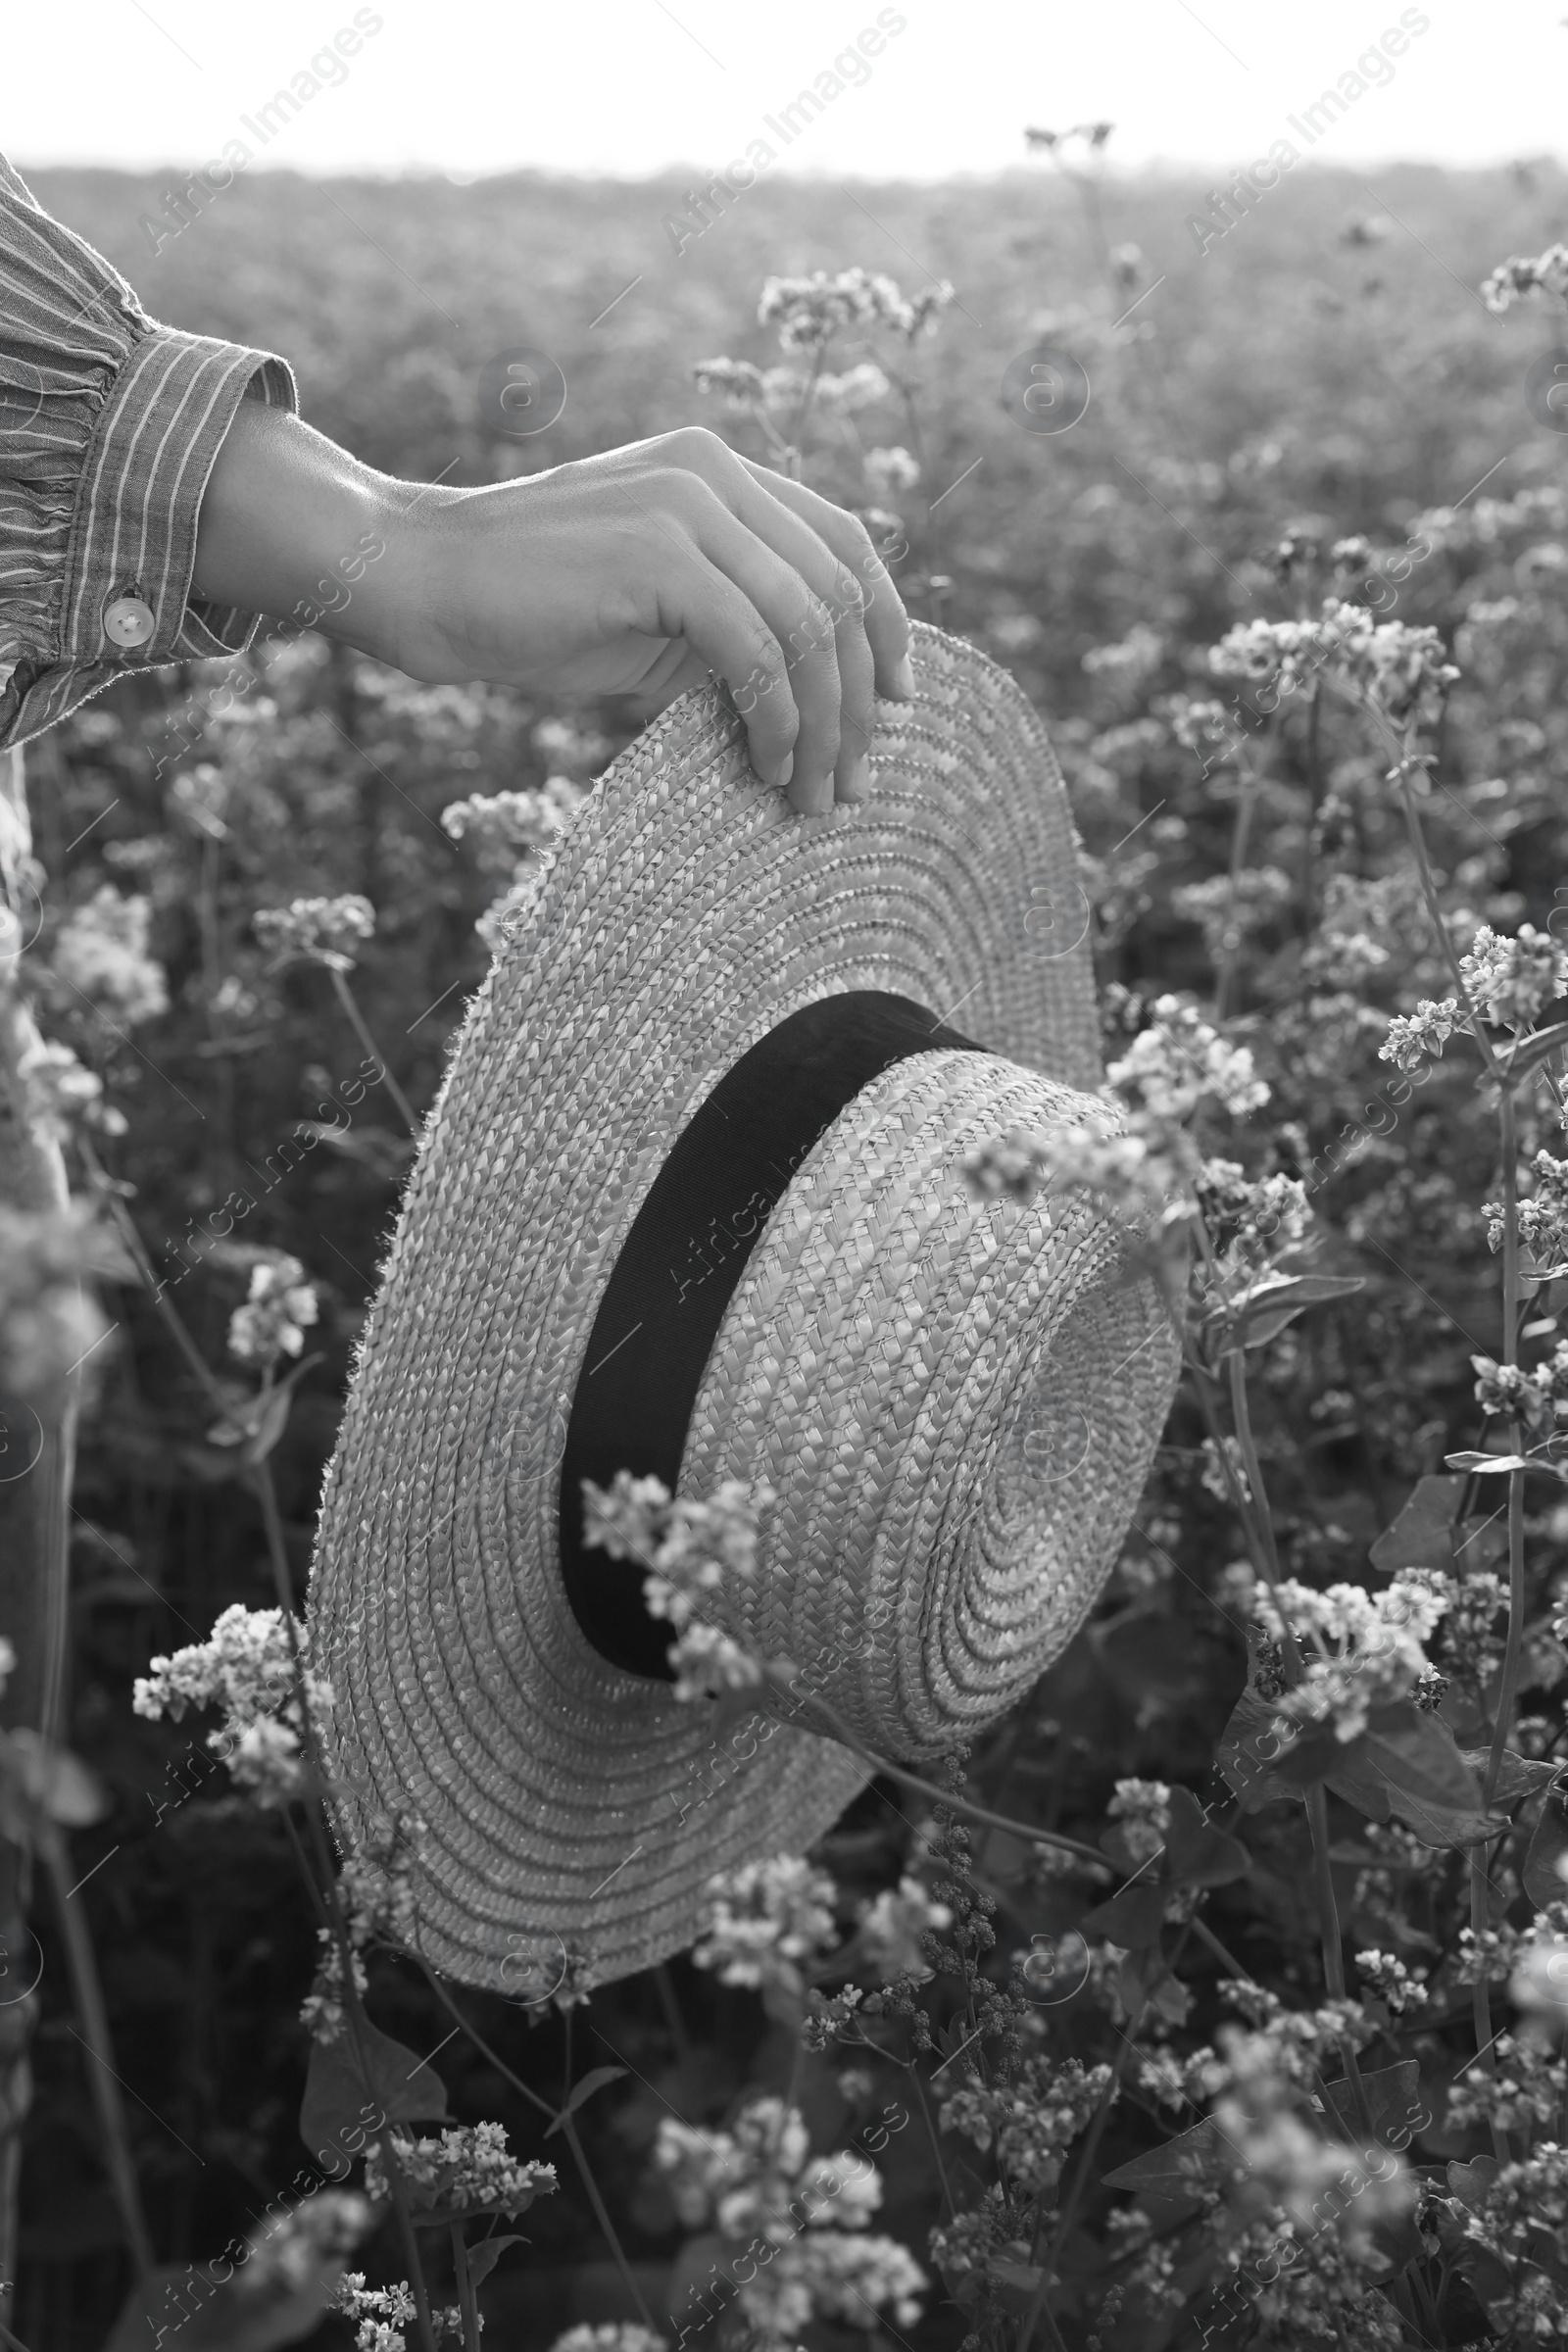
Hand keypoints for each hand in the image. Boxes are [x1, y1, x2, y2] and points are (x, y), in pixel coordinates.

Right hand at [193, 407, 912, 814]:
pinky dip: (777, 719)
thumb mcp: (654, 612)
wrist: (419, 581)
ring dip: (825, 724)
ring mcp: (688, 504)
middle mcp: (715, 472)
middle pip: (841, 589)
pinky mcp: (658, 555)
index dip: (889, 627)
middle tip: (855, 780)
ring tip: (813, 795)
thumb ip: (732, 627)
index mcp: (720, 472)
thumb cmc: (528, 610)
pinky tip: (767, 766)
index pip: (845, 542)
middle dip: (861, 697)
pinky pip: (756, 649)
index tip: (897, 706)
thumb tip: (816, 696)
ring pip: (808, 624)